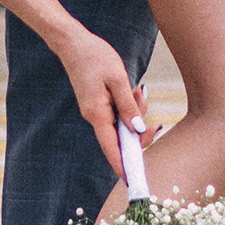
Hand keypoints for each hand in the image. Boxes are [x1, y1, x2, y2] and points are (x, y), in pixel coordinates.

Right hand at [57, 25, 147, 180]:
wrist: (72, 42)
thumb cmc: (95, 57)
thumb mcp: (117, 78)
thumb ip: (128, 106)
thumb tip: (139, 130)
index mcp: (97, 114)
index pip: (112, 149)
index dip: (123, 166)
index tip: (135, 182)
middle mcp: (94, 117)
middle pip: (120, 139)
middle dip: (139, 132)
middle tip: (152, 116)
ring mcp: (95, 112)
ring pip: (121, 125)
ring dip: (135, 114)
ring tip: (136, 90)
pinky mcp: (97, 105)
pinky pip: (117, 115)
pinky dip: (128, 107)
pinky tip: (132, 90)